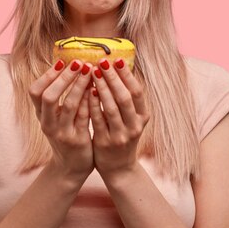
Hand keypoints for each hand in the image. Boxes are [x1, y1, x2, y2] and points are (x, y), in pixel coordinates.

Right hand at [29, 59, 94, 179]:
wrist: (71, 166)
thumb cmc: (66, 134)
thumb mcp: (56, 117)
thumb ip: (59, 96)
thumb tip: (69, 66)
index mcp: (41, 115)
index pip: (35, 91)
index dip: (47, 76)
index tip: (61, 61)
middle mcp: (48, 123)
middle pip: (49, 97)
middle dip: (64, 78)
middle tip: (78, 63)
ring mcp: (62, 133)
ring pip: (70, 106)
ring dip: (80, 86)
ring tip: (91, 71)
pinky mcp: (77, 141)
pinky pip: (84, 117)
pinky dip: (90, 102)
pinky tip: (97, 90)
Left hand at [89, 58, 149, 179]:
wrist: (119, 168)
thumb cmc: (122, 135)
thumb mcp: (130, 118)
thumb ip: (126, 98)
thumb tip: (118, 68)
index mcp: (142, 116)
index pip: (137, 92)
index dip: (127, 75)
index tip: (117, 60)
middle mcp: (134, 126)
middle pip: (124, 98)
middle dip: (113, 78)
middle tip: (102, 62)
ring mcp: (120, 136)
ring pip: (111, 108)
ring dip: (101, 89)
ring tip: (93, 73)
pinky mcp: (105, 143)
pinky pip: (97, 120)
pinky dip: (92, 105)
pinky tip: (86, 92)